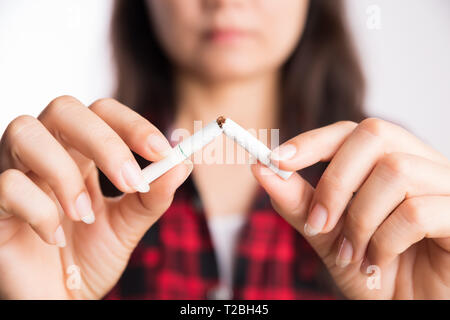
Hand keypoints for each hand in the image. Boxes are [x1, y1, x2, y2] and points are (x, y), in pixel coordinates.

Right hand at [0, 96, 191, 298]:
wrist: (60, 298)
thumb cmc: (90, 258)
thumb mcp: (128, 226)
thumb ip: (152, 197)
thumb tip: (182, 164)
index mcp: (81, 153)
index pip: (103, 112)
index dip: (132, 124)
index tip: (162, 151)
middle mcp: (48, 153)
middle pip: (65, 110)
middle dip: (103, 141)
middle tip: (130, 181)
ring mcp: (16, 173)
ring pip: (25, 132)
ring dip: (64, 173)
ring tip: (83, 214)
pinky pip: (7, 185)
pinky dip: (39, 210)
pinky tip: (53, 238)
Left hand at [252, 118, 449, 298]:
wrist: (409, 309)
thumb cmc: (373, 271)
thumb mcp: (328, 235)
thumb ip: (300, 202)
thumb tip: (262, 169)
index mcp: (391, 162)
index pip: (351, 130)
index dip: (313, 140)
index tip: (275, 159)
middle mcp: (422, 164)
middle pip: (374, 134)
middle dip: (335, 182)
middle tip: (319, 224)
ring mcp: (447, 187)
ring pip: (395, 171)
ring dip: (360, 220)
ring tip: (353, 254)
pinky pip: (418, 211)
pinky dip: (385, 241)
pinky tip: (379, 262)